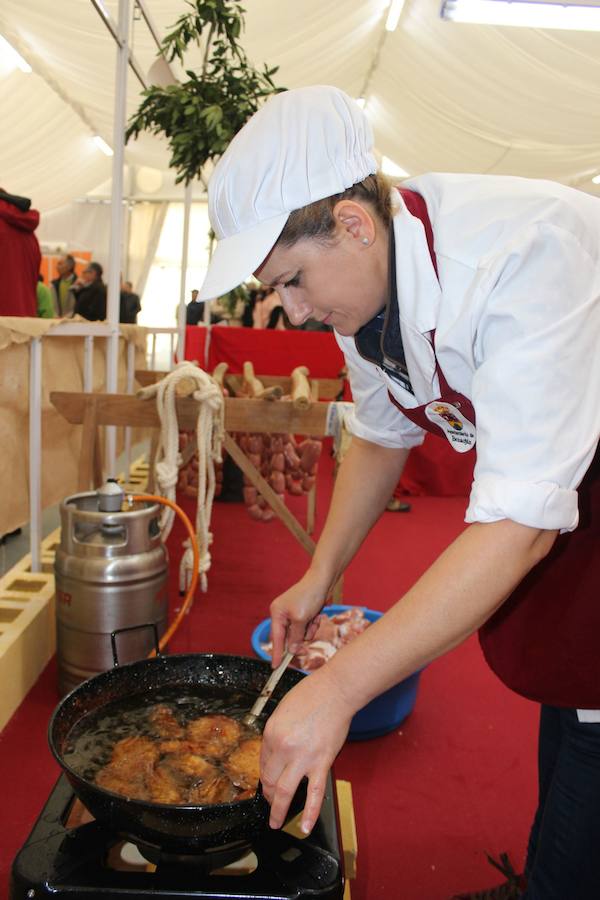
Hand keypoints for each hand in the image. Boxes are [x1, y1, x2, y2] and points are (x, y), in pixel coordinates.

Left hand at [260, 667, 353, 833]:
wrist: (336, 691)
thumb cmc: (311, 695)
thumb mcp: (282, 711)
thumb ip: (277, 734)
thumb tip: (276, 754)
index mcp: (270, 733)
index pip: (262, 761)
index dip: (264, 772)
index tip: (268, 778)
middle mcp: (283, 748)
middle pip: (268, 779)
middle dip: (267, 793)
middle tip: (269, 801)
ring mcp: (302, 758)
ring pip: (284, 792)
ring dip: (277, 810)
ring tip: (275, 823)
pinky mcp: (321, 763)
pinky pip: (314, 794)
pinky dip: (309, 813)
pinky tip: (304, 827)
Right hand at [270, 570, 329, 666]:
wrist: (323, 581)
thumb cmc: (309, 596)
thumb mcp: (301, 619)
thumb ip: (295, 637)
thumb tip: (291, 651)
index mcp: (277, 613)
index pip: (275, 638)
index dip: (276, 653)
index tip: (275, 667)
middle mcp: (282, 614)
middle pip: (288, 638)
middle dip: (299, 640)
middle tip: (305, 651)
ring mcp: (293, 614)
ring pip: (300, 634)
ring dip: (309, 631)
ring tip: (314, 619)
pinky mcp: (303, 614)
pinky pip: (307, 628)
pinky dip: (313, 625)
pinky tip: (317, 616)